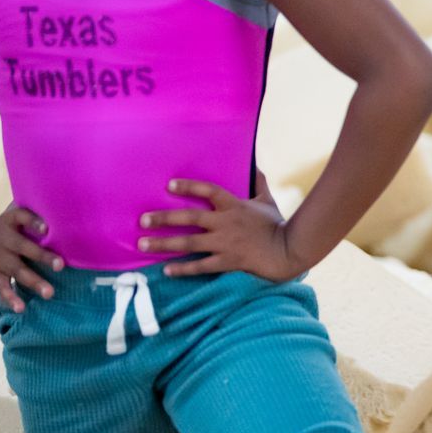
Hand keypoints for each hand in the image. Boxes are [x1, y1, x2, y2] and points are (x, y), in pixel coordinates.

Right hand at [0, 206, 62, 311]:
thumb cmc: (2, 229)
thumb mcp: (10, 216)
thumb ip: (30, 209)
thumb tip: (60, 196)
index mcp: (9, 222)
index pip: (20, 216)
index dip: (33, 221)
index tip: (48, 227)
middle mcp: (4, 239)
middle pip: (24, 247)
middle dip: (43, 256)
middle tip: (61, 265)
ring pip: (17, 271)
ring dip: (34, 282)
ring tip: (50, 293)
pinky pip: (3, 287)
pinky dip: (11, 298)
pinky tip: (22, 308)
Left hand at [138, 178, 300, 279]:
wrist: (289, 251)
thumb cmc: (278, 225)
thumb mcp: (268, 200)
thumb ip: (259, 182)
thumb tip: (255, 162)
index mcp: (234, 206)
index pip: (208, 190)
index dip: (188, 186)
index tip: (168, 185)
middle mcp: (226, 223)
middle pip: (189, 217)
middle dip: (163, 218)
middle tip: (142, 220)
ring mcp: (226, 243)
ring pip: (189, 242)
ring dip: (164, 243)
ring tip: (143, 244)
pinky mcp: (228, 261)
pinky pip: (201, 266)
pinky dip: (183, 269)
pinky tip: (166, 270)